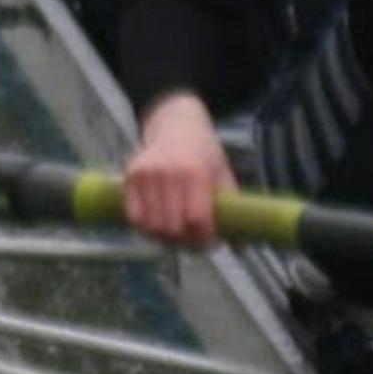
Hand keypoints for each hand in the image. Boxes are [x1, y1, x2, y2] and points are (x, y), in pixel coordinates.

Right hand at [122, 93, 229, 247]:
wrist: (176, 123)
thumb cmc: (204, 153)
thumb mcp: (224, 175)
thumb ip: (232, 210)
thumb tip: (241, 250)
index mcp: (196, 173)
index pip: (197, 220)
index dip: (204, 237)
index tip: (209, 239)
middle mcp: (169, 173)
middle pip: (174, 228)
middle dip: (186, 241)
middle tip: (193, 240)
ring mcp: (147, 175)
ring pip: (152, 227)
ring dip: (165, 238)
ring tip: (176, 234)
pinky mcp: (130, 177)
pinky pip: (135, 218)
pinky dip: (146, 229)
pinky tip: (158, 225)